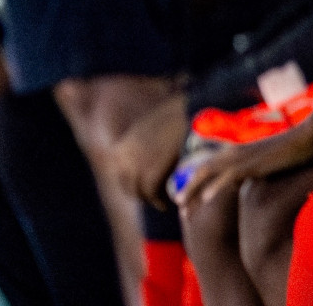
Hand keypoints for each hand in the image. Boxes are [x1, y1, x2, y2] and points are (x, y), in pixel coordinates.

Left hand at [113, 93, 189, 209]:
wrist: (193, 109)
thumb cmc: (178, 113)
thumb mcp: (150, 125)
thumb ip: (140, 142)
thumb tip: (139, 156)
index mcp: (122, 145)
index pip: (119, 174)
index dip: (132, 184)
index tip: (145, 189)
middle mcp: (124, 155)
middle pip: (127, 185)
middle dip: (140, 194)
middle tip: (156, 199)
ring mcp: (136, 163)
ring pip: (139, 191)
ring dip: (151, 200)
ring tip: (164, 203)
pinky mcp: (151, 171)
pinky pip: (151, 192)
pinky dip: (159, 201)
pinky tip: (168, 203)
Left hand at [175, 122, 312, 208]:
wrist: (308, 138)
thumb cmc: (292, 151)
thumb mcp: (267, 163)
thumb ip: (253, 171)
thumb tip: (245, 184)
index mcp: (236, 152)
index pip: (208, 169)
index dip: (195, 185)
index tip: (187, 201)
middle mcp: (234, 152)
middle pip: (203, 172)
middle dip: (189, 190)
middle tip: (179, 208)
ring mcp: (243, 157)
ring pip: (209, 174)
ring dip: (194, 192)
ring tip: (184, 209)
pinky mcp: (253, 163)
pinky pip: (229, 176)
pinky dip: (216, 187)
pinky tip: (207, 199)